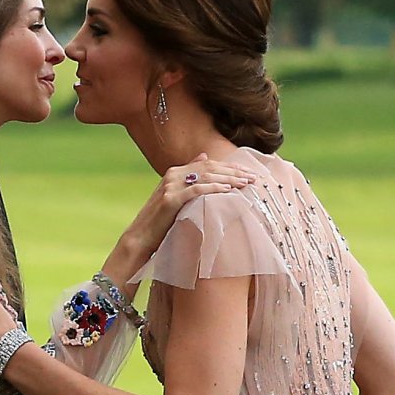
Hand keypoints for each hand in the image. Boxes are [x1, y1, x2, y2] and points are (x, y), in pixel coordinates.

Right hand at [128, 153, 255, 249]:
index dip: (230, 167)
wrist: (140, 238)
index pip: (208, 164)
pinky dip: (213, 188)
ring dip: (229, 178)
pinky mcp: (170, 199)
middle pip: (209, 168)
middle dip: (234, 171)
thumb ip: (189, 177)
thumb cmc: (160, 221)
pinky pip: (196, 190)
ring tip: (246, 183)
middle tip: (254, 177)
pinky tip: (227, 189)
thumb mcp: (175, 196)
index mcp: (175, 172)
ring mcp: (170, 186)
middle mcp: (172, 175)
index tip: (249, 172)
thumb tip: (205, 156)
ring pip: (205, 176)